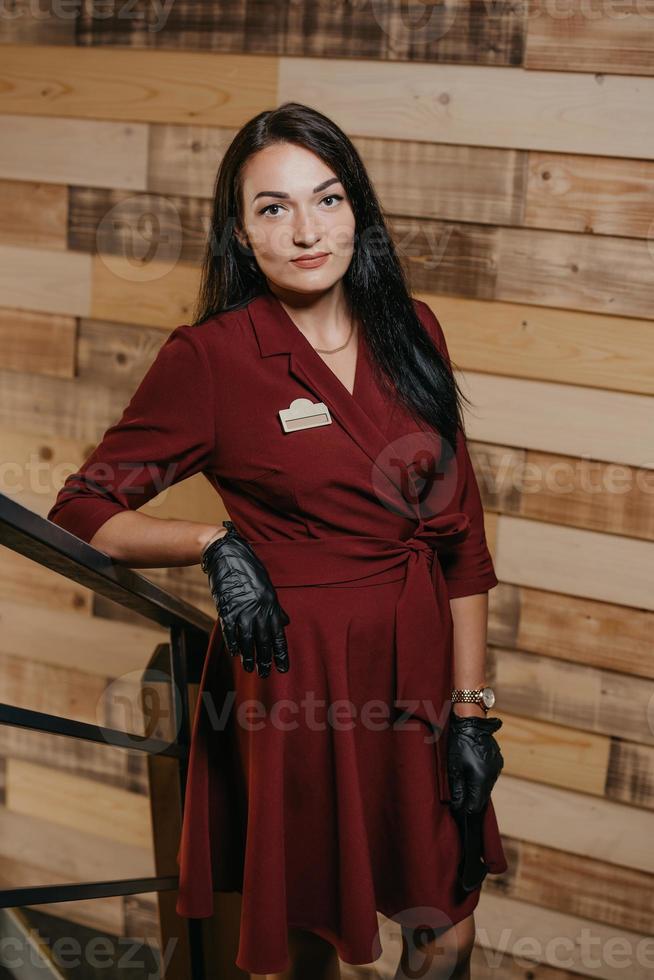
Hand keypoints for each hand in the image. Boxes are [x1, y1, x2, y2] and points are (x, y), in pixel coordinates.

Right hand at [201, 520, 290, 676]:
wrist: (228, 555)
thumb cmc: (250, 569)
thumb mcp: (268, 586)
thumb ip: (275, 607)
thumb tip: (285, 622)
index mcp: (271, 604)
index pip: (278, 635)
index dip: (281, 653)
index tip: (283, 668)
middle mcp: (258, 609)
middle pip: (263, 641)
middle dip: (265, 659)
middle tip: (265, 674)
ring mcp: (242, 609)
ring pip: (247, 639)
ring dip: (248, 656)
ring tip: (250, 669)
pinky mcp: (226, 608)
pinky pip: (230, 630)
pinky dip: (233, 643)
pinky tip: (235, 654)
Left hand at [447, 714, 503, 813]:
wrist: (471, 721)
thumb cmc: (459, 743)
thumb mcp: (453, 768)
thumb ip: (458, 790)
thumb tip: (458, 807)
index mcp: (481, 779)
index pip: (476, 805)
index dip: (466, 811)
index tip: (458, 814)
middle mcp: (492, 776)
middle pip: (482, 797)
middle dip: (471, 801)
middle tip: (459, 803)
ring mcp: (497, 768)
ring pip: (486, 787)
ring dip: (476, 789)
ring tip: (464, 788)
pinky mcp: (497, 761)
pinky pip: (489, 776)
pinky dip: (481, 779)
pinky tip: (471, 773)